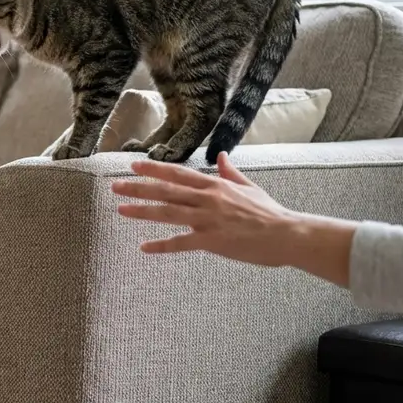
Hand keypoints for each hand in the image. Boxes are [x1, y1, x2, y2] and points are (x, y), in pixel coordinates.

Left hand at [111, 151, 355, 286]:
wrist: (287, 234)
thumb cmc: (270, 212)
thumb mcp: (250, 187)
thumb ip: (232, 173)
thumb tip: (222, 155)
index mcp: (216, 185)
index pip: (178, 174)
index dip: (155, 169)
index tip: (134, 165)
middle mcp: (208, 199)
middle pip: (166, 191)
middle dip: (139, 188)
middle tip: (116, 186)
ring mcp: (208, 219)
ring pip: (168, 213)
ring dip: (142, 211)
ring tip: (121, 209)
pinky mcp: (212, 240)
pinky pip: (181, 243)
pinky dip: (162, 245)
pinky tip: (144, 247)